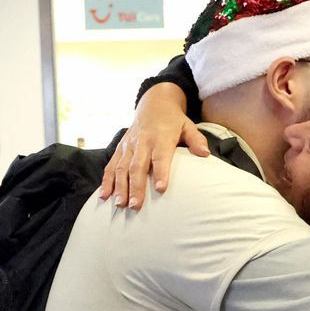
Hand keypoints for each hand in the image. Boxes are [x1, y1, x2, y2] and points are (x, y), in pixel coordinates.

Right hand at [100, 83, 209, 209]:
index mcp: (160, 137)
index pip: (160, 156)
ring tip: (120, 205)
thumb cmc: (173, 120)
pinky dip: (106, 180)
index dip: (160, 172)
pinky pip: (111, 165)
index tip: (161, 189)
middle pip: (137, 166)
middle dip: (136, 187)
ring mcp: (129, 145)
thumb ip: (196, 140)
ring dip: (119, 187)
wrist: (153, 104)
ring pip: (121, 168)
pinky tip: (104, 196)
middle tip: (135, 206)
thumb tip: (205, 154)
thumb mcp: (188, 126)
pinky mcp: (120, 148)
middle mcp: (142, 142)